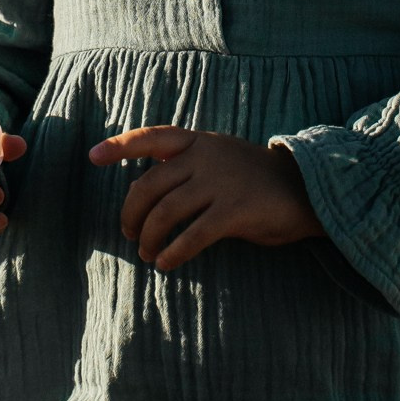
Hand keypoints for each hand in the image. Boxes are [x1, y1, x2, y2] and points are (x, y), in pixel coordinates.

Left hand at [89, 127, 324, 271]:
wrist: (306, 189)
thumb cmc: (254, 180)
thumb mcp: (218, 160)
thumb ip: (185, 168)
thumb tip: (143, 193)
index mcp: (197, 142)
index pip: (151, 136)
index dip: (119, 146)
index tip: (92, 157)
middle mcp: (204, 157)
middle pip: (148, 185)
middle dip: (131, 214)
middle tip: (130, 234)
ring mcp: (219, 183)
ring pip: (165, 212)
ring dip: (149, 237)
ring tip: (148, 254)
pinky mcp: (234, 211)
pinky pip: (192, 235)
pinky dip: (173, 252)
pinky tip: (167, 263)